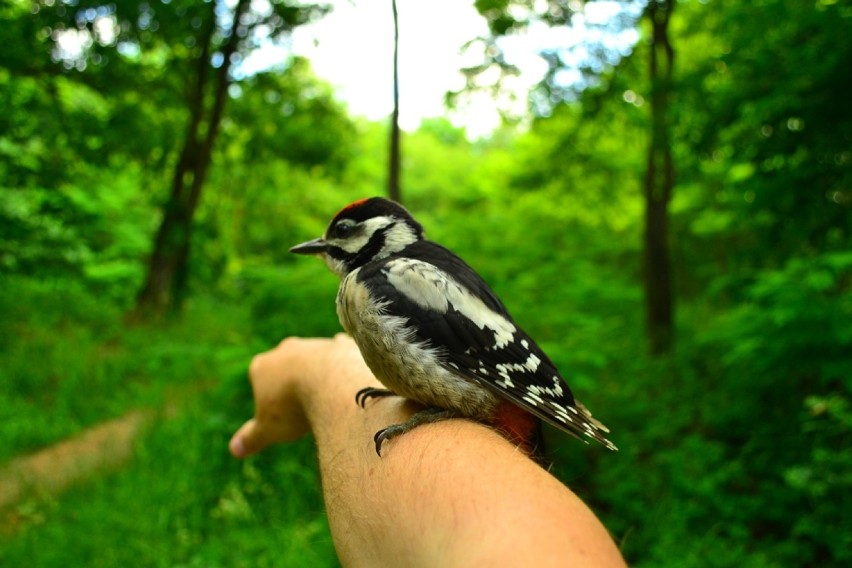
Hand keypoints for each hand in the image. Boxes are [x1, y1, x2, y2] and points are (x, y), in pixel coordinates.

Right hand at [229, 334, 363, 457]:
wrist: (334, 384)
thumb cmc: (296, 408)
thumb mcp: (269, 430)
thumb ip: (252, 438)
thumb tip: (235, 449)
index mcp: (263, 366)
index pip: (259, 379)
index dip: (268, 399)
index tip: (279, 417)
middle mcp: (286, 349)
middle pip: (286, 366)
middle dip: (292, 383)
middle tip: (302, 408)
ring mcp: (314, 345)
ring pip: (313, 359)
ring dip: (319, 375)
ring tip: (328, 401)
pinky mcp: (340, 345)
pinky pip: (341, 352)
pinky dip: (344, 364)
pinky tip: (350, 379)